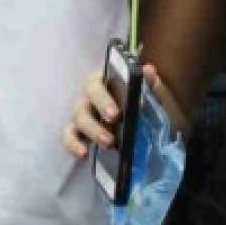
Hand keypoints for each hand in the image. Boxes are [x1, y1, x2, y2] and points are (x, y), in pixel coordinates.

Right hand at [62, 63, 184, 157]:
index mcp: (107, 81)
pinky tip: (85, 153)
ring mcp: (83, 114)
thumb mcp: (156, 98)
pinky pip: (70, 137)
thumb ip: (153, 86)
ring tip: (109, 142)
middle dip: (101, 106)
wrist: (151, 133)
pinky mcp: (78, 134)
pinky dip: (74, 144)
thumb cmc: (149, 109)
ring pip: (79, 117)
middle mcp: (91, 95)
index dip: (106, 95)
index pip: (98, 81)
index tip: (118, 110)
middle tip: (115, 118)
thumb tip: (148, 70)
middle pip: (88, 96)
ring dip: (93, 129)